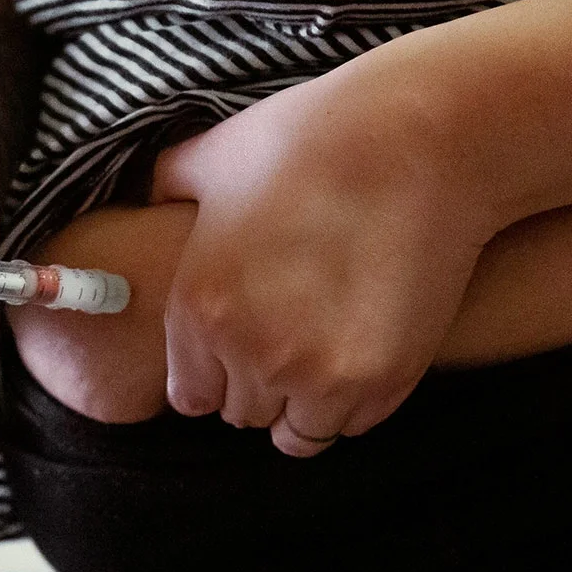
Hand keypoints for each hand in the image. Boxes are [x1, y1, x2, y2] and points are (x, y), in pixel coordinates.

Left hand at [151, 58, 501, 455]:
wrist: (420, 140)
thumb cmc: (315, 138)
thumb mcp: (215, 154)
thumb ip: (169, 189)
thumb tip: (152, 201)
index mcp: (199, 307)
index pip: (191, 395)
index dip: (214, 369)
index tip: (242, 340)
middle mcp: (251, 353)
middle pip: (243, 414)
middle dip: (260, 382)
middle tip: (293, 331)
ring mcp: (320, 374)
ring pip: (299, 432)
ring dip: (306, 402)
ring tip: (328, 349)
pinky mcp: (382, 381)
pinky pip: (354, 424)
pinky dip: (355, 400)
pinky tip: (365, 345)